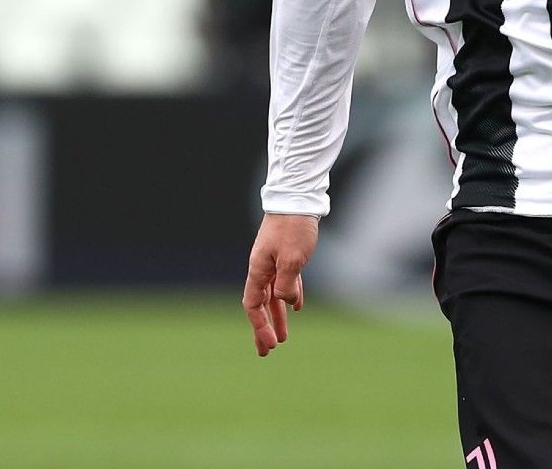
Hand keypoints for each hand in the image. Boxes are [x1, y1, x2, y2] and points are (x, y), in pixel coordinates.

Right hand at [242, 213, 319, 356]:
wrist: (298, 199)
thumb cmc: (294, 227)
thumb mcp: (293, 258)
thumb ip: (287, 283)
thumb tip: (286, 302)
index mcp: (258, 270)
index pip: (253, 305)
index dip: (260, 326)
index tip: (270, 344)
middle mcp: (262, 268)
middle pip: (260, 305)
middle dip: (264, 329)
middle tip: (267, 352)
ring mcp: (274, 262)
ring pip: (274, 296)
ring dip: (278, 316)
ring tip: (283, 338)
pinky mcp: (287, 256)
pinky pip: (285, 283)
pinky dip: (289, 297)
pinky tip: (296, 308)